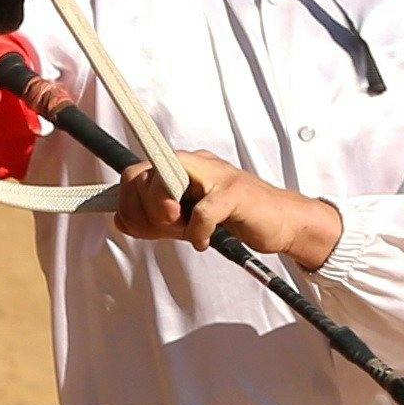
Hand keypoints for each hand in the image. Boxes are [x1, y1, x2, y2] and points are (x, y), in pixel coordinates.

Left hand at [106, 148, 341, 270]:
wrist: (282, 221)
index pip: (134, 173)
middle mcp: (194, 162)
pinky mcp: (235, 193)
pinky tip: (203, 242)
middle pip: (143, 177)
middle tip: (167, 230)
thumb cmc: (233, 217)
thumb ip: (155, 218)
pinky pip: (202, 212)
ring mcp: (215, 175)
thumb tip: (121, 220)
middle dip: (144, 213)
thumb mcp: (185, 219)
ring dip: (166, 219)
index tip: (139, 227)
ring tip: (184, 232)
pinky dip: (197, 233)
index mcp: (180, 165)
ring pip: (166, 184)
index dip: (127, 204)